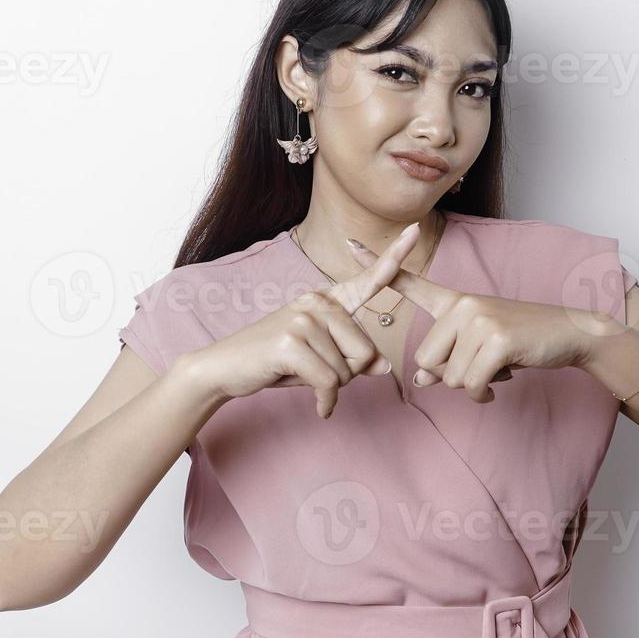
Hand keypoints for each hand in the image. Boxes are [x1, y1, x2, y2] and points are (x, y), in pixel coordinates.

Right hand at [187, 222, 422, 418]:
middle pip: (365, 351)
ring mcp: (303, 320)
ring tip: (303, 378)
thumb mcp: (319, 360)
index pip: (366, 281)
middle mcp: (316, 303)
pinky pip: (330, 383)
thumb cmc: (274, 363)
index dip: (392, 259)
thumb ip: (352, 359)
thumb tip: (384, 367)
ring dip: (331, 388)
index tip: (414, 231)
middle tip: (315, 373)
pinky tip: (318, 406)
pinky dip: (326, 402)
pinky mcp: (291, 342)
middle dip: (347, 375)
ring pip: (347, 371)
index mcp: (325, 301)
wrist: (223, 368)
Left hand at [346, 235, 602, 403]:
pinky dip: (484, 392)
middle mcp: (462, 305)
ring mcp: (478, 320)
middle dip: (451, 375)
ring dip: (471, 385)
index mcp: (455, 301)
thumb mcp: (478, 348)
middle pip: (426, 360)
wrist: (568, 333)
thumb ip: (445, 360)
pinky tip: (502, 379)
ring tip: (496, 367)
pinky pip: (470, 384)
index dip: (379, 267)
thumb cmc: (520, 341)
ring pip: (448, 377)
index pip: (411, 282)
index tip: (349, 245)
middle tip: (481, 364)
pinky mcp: (495, 340)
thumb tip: (419, 381)